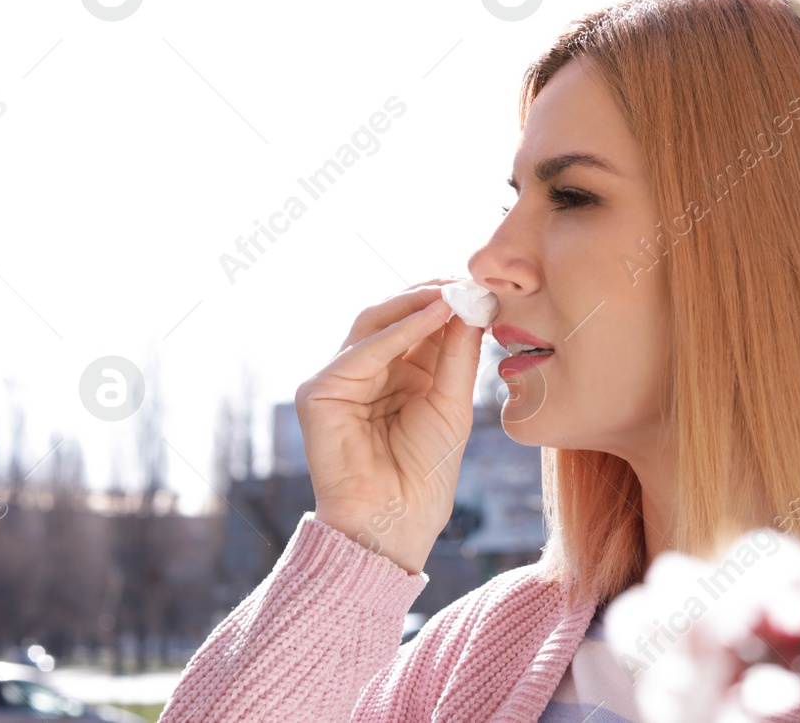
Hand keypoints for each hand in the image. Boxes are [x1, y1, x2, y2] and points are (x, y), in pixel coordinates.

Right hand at [295, 279, 484, 573]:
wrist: (397, 520)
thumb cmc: (427, 470)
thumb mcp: (453, 402)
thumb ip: (457, 353)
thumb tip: (471, 304)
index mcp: (398, 374)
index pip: (417, 323)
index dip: (446, 301)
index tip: (481, 284)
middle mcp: (367, 371)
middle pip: (392, 315)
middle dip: (429, 293)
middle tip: (467, 280)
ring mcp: (339, 380)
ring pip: (373, 322)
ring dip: (415, 302)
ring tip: (454, 291)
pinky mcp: (318, 392)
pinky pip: (361, 351)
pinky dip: (398, 330)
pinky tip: (433, 316)